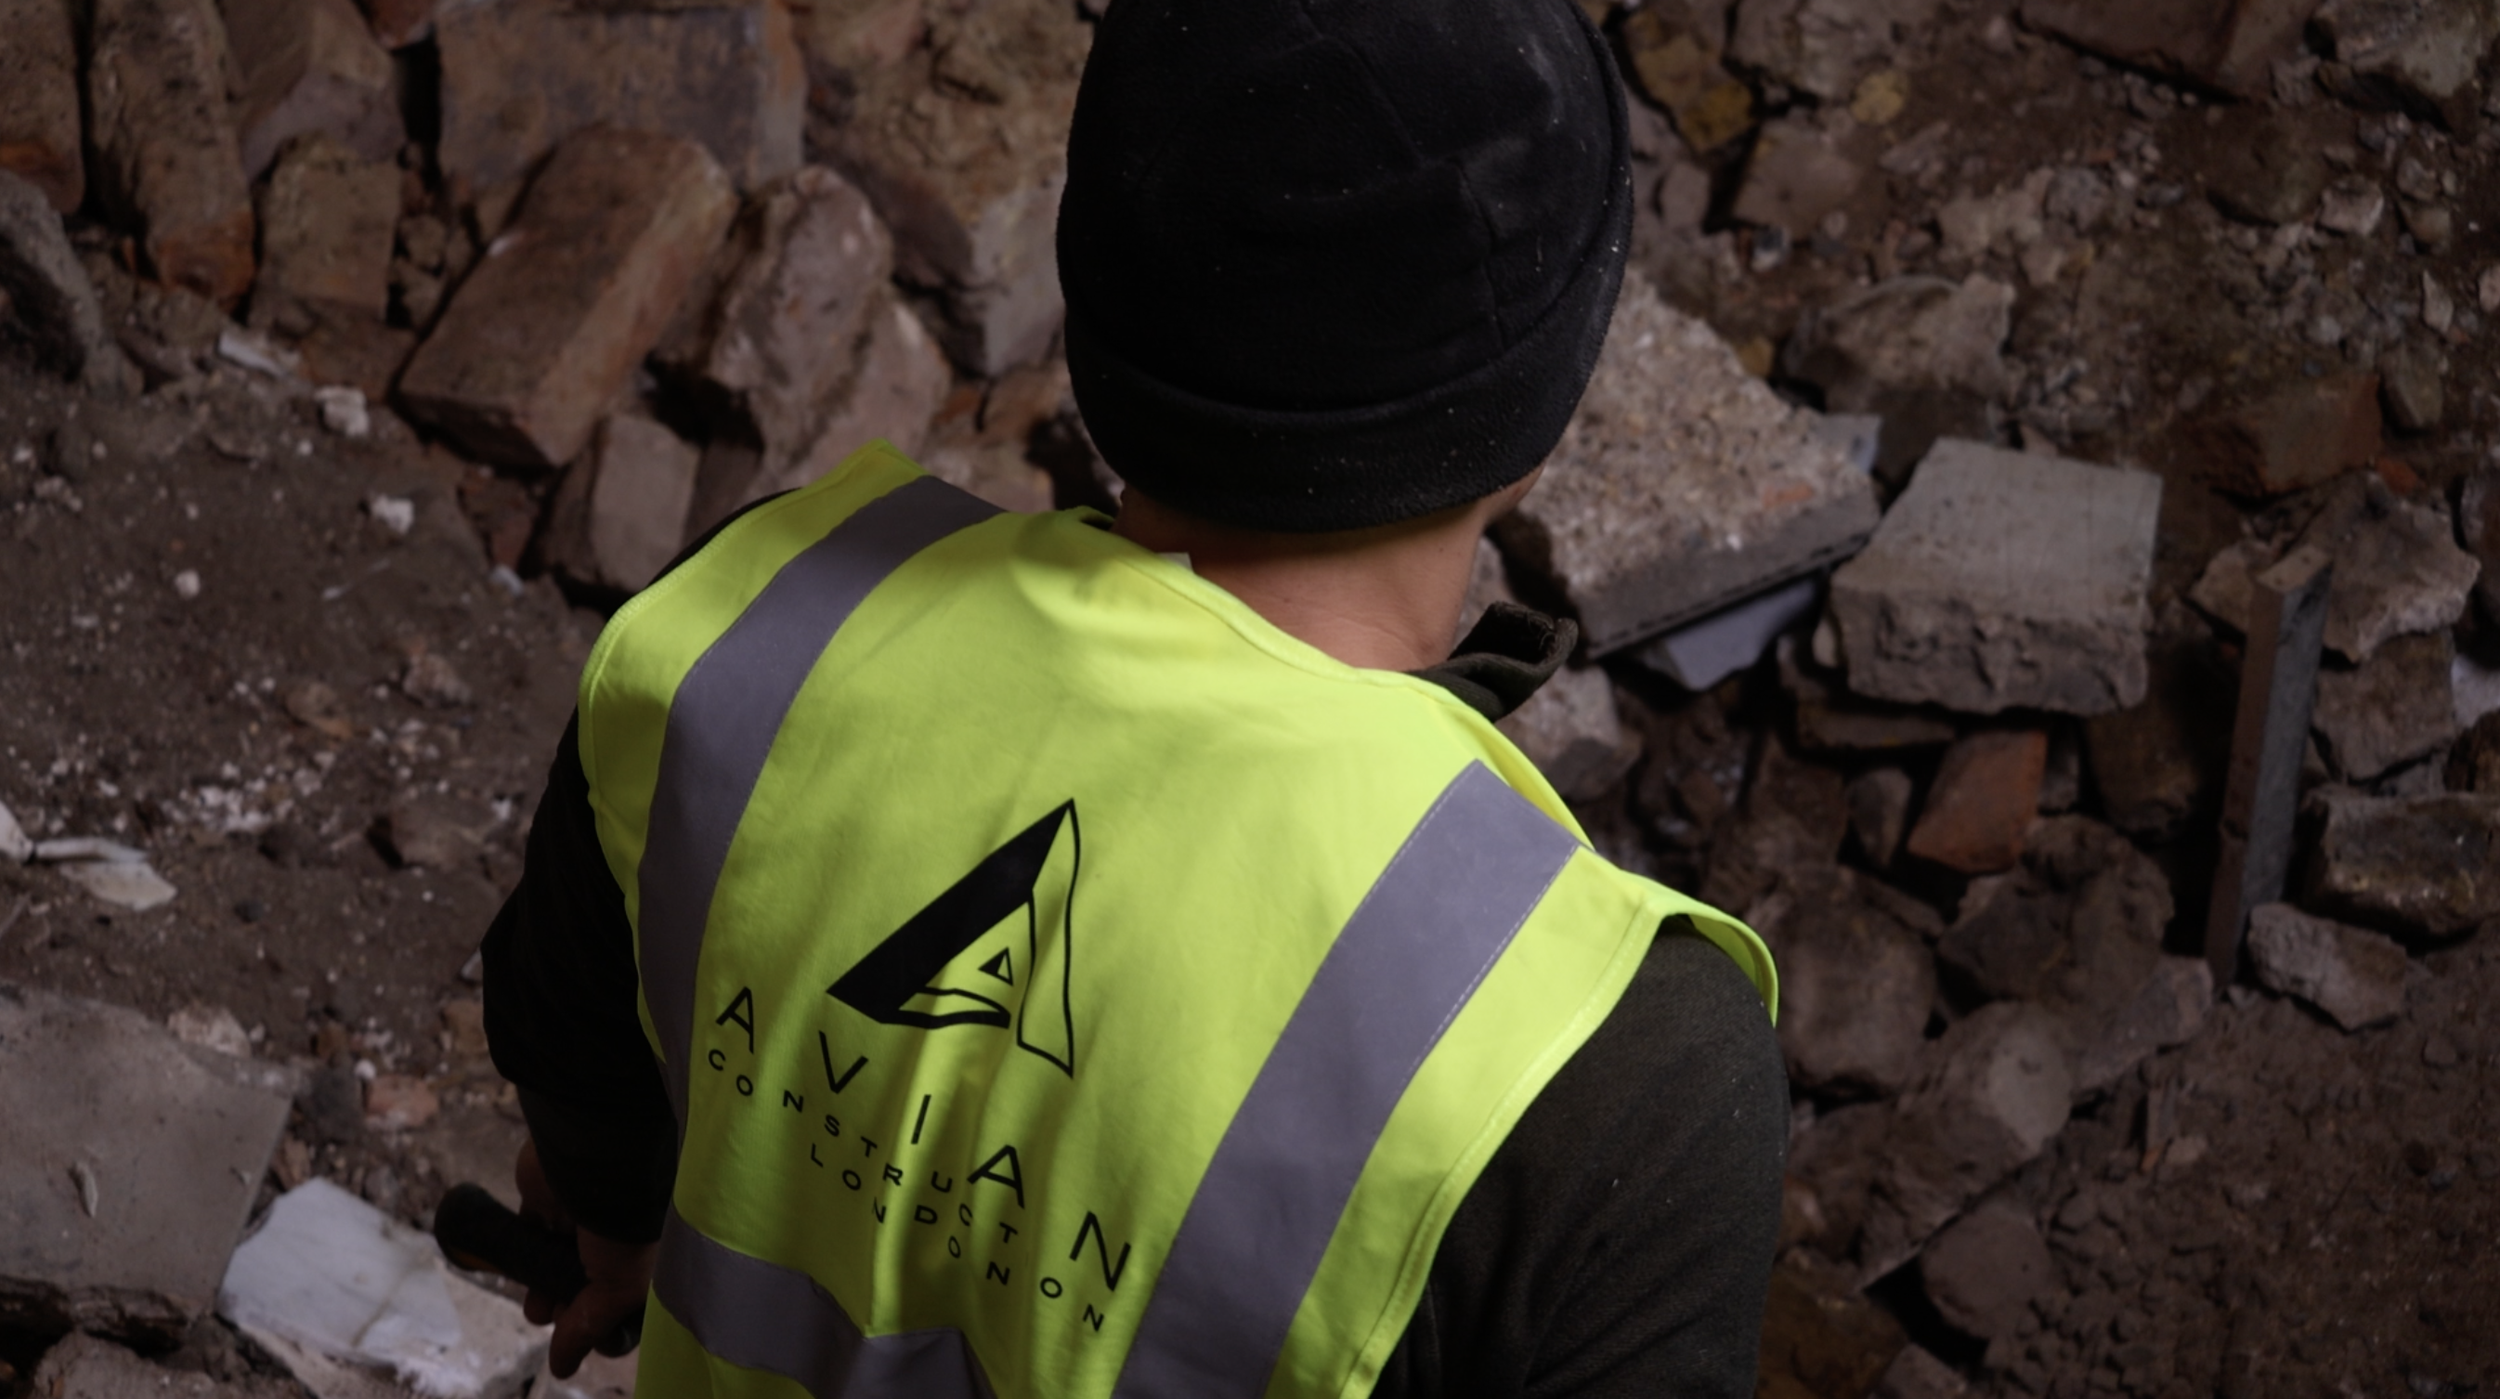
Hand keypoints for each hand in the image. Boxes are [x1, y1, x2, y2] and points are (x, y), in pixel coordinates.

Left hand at [515, 1139, 657, 1378]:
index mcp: (650, 1246)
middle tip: (562, 1322)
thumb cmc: (627, 1219)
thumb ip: (591, 1323)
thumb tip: (563, 1366)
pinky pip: (531, 1232)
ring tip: (537, 1308)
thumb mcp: (621, 1286)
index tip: (596, 1336)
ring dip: (546, 1284)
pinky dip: (524, 1251)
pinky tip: (521, 1269)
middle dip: (574, 1304)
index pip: (632, 1291)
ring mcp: (581, 1213)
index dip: (613, 1317)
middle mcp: (618, 1229)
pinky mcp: (547, 1199)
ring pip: (559, 1258)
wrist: (593, 1157)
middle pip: (593, 1277)